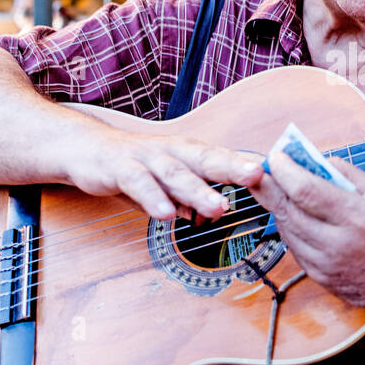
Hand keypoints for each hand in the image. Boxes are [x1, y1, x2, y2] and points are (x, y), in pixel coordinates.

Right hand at [66, 125, 264, 221]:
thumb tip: (216, 211)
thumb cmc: (137, 166)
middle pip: (207, 159)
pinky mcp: (120, 168)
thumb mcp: (169, 183)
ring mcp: (147, 158)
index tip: (276, 173)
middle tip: (257, 176)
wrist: (88, 150)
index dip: (248, 167)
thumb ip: (192, 197)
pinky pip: (138, 184)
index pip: (225, 160)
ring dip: (197, 190)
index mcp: (190, 155)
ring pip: (175, 173)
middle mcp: (173, 153)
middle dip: (233, 167)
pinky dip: (152, 198)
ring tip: (218, 207)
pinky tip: (165, 214)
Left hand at [249, 151, 364, 324]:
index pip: (306, 190)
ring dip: (278, 208)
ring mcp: (328, 266)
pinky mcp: (323, 280)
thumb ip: (350, 176)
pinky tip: (297, 216)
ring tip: (277, 188)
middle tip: (260, 170)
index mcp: (358, 218)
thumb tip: (320, 160)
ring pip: (287, 231)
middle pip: (288, 210)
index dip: (284, 171)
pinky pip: (296, 249)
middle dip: (269, 187)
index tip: (276, 156)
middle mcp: (338, 244)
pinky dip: (292, 229)